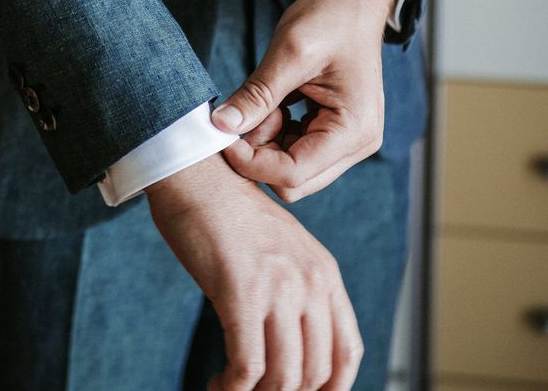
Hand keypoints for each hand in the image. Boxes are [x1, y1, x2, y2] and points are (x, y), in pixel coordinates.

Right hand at [146, 153, 362, 390]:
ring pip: (282, 376)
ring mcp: (279, 285)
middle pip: (314, 372)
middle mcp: (310, 280)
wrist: (200, 177)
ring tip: (232, 388)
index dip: (332, 389)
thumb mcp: (282, 250)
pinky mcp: (242, 290)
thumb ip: (295, 289)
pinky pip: (246, 365)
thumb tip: (288, 343)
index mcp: (324, 272)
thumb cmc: (230, 215)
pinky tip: (218, 382)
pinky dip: (233, 386)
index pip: (347, 351)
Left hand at [210, 0, 407, 201]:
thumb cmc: (331, 18)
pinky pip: (295, 152)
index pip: (293, 173)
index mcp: (353, 130)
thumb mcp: (290, 53)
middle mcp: (357, 144)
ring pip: (290, 169)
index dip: (250, 161)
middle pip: (293, 181)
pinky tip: (276, 104)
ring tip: (266, 102)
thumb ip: (257, 94)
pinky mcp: (334, 134)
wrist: (354, 1)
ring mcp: (348, 142)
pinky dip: (275, 134)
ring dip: (266, 143)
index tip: (223, 133)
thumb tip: (219, 126)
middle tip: (247, 112)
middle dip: (260, 152)